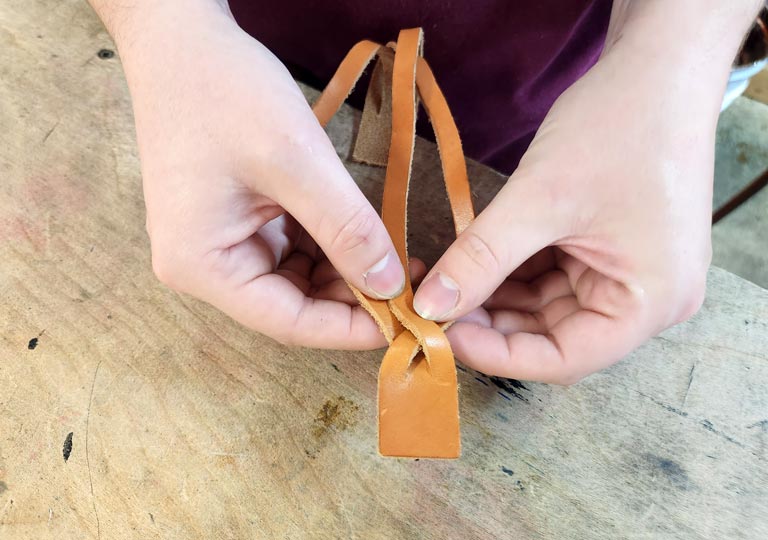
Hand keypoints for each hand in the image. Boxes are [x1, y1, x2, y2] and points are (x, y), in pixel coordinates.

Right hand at [114, 3, 406, 347]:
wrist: (181, 40)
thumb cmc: (223, 92)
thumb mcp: (295, 162)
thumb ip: (346, 228)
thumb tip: (391, 285)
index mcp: (201, 265)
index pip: (287, 322)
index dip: (349, 328)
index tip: (407, 321)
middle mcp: (205, 265)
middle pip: (292, 304)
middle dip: (354, 298)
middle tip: (413, 284)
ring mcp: (221, 242)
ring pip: (297, 279)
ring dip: (347, 271)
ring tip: (399, 258)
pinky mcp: (237, 220)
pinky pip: (292, 248)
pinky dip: (331, 245)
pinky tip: (367, 236)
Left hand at [410, 7, 738, 382]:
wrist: (657, 69)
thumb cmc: (617, 128)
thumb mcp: (540, 199)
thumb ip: (481, 257)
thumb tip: (429, 303)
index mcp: (649, 302)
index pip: (564, 359)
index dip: (498, 354)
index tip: (441, 334)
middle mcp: (645, 300)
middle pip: (553, 335)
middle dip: (489, 321)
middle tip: (432, 305)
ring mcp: (628, 275)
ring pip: (546, 307)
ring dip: (494, 297)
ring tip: (443, 282)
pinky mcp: (609, 252)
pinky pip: (551, 277)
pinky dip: (510, 272)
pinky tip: (470, 263)